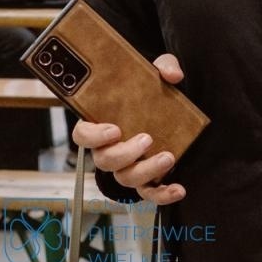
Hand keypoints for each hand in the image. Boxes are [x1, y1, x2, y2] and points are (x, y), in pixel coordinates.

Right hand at [70, 53, 186, 204]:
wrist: (167, 112)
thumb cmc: (149, 93)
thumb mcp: (155, 74)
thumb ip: (163, 67)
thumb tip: (173, 74)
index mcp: (101, 124)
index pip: (82, 135)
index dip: (93, 136)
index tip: (114, 129)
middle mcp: (109, 150)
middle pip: (105, 161)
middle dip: (125, 153)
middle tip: (148, 139)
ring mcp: (126, 167)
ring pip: (125, 179)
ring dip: (146, 171)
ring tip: (168, 157)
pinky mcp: (146, 180)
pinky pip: (149, 194)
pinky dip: (163, 195)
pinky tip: (179, 188)